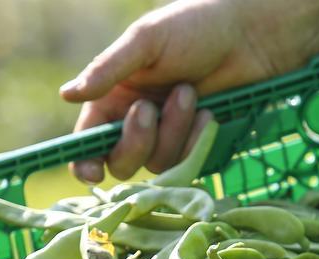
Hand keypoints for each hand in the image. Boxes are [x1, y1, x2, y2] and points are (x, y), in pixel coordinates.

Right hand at [59, 0, 318, 181]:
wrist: (251, 36)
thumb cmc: (196, 27)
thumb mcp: (146, 41)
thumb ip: (107, 69)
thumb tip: (67, 95)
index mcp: (114, 96)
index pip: (88, 141)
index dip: (85, 161)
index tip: (92, 172)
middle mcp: (135, 121)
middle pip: (120, 162)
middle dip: (134, 141)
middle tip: (150, 109)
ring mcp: (168, 136)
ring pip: (156, 163)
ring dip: (172, 132)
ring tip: (189, 92)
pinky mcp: (196, 145)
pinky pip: (186, 163)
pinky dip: (195, 141)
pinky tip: (208, 114)